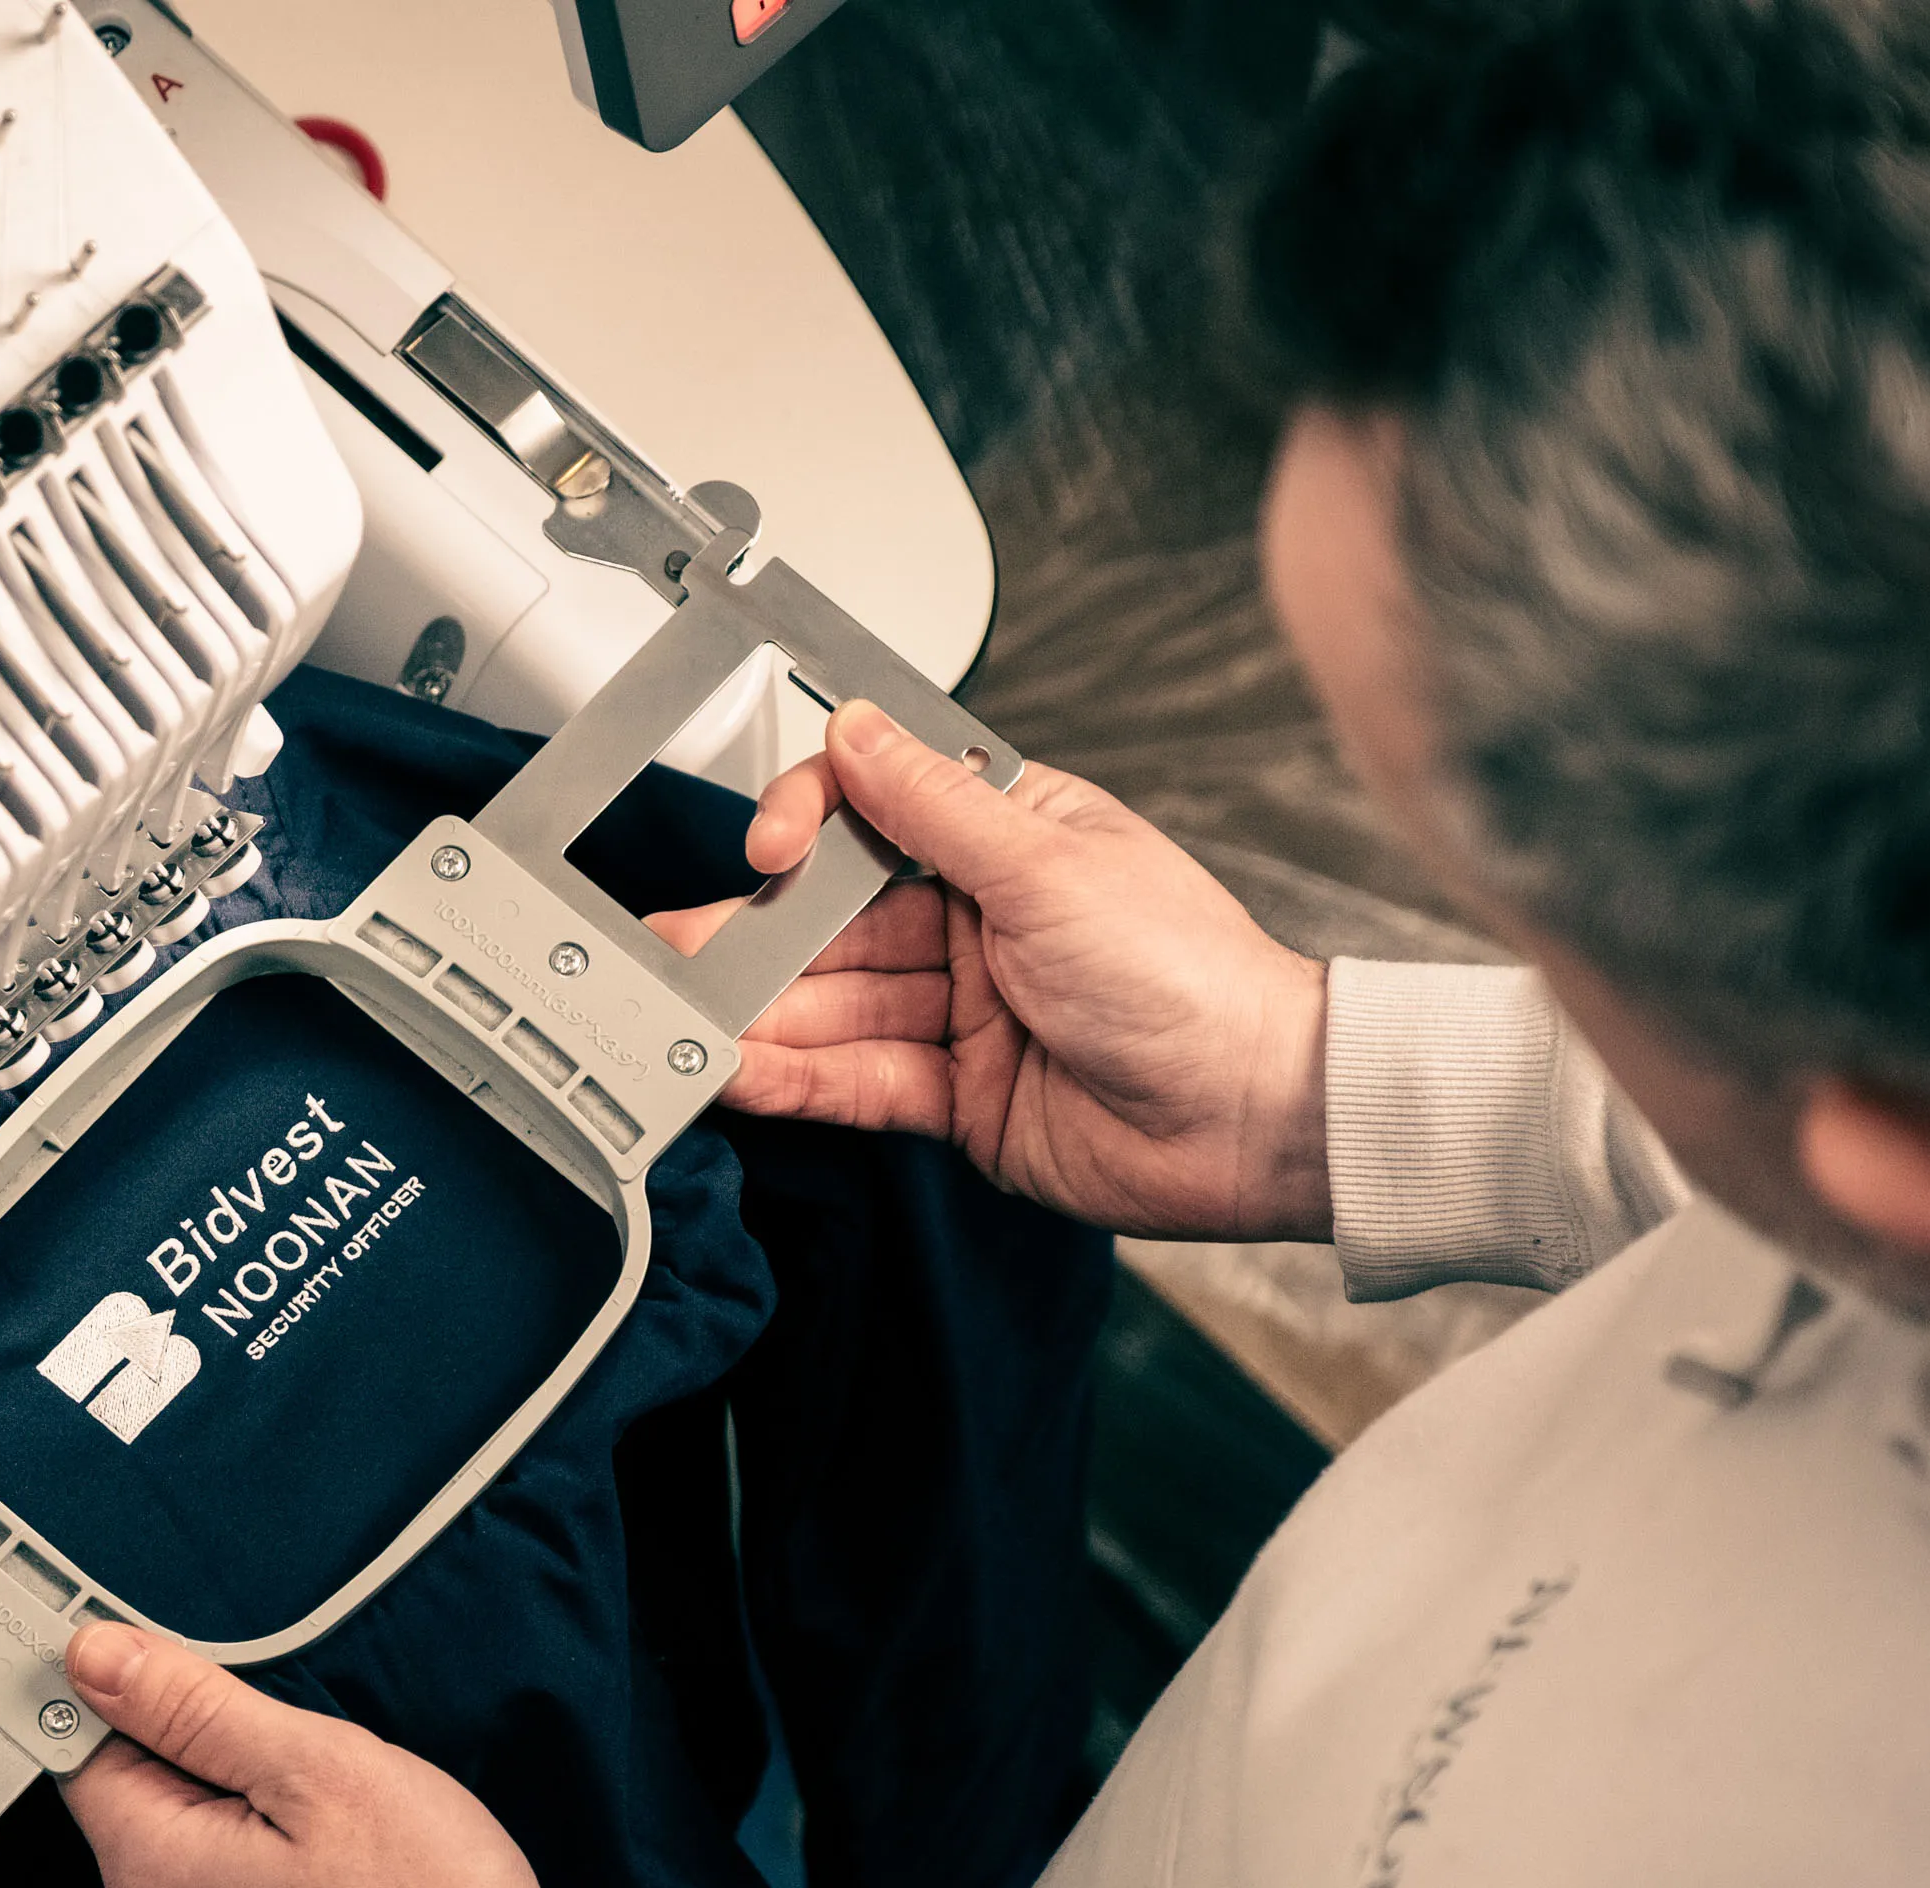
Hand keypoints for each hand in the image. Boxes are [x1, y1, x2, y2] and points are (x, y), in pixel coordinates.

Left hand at [55, 1622, 604, 1887]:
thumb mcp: (318, 1768)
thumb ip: (193, 1707)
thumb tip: (96, 1658)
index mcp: (150, 1866)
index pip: (82, 1739)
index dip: (137, 1683)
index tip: (205, 1671)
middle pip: (140, 1781)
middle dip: (214, 1743)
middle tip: (310, 1754)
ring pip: (195, 1826)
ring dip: (256, 1796)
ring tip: (343, 1815)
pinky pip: (232, 1875)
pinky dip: (278, 1847)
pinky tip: (346, 1857)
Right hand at [648, 700, 1335, 1242]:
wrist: (1251, 1118)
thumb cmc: (1193, 981)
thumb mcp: (1049, 868)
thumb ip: (934, 806)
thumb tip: (861, 727)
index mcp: (1010, 839)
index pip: (877, 811)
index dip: (812, 824)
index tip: (770, 847)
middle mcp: (980, 919)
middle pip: (839, 920)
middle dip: (758, 936)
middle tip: (678, 949)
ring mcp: (965, 1010)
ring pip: (837, 1003)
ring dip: (763, 1014)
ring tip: (692, 1023)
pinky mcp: (957, 1096)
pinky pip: (857, 1079)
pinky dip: (797, 1079)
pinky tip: (743, 1074)